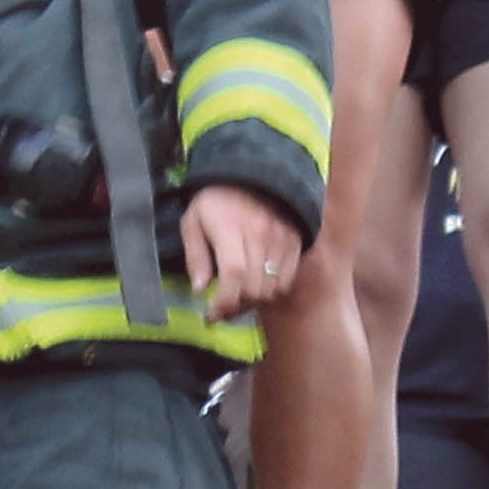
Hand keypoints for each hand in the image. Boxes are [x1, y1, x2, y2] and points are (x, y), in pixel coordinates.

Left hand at [180, 183, 301, 318]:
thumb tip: (199, 289)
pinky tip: (257, 289)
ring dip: (253, 303)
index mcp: (231, 228)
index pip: (234, 274)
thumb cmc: (216, 201)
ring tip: (238, 301)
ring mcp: (281, 239)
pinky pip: (287, 281)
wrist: (252, 173)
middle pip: (254, 288)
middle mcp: (260, 234)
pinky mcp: (295, 242)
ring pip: (272, 289)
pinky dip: (272, 292)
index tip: (211, 315)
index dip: (223, 301)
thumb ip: (195, 256)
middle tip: (222, 311)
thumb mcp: (193, 221)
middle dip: (235, 307)